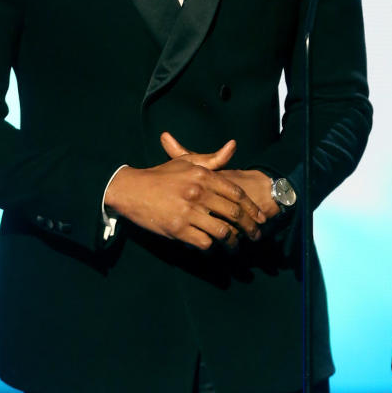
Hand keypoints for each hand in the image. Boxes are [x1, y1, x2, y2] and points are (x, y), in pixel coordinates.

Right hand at [104, 138, 265, 248]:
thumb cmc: (162, 175)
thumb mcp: (187, 162)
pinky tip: (213, 246)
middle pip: (234, 214)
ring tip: (236, 245)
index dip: (252, 208)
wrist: (131, 190)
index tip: (260, 218)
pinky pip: (204, 242)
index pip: (236, 194)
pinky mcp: (178, 229)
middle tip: (256, 236)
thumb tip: (234, 146)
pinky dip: (211, 246)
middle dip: (249, 227)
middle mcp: (198, 193)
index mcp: (203, 176)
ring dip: (233, 241)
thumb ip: (213, 159)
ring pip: (222, 231)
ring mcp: (188, 212)